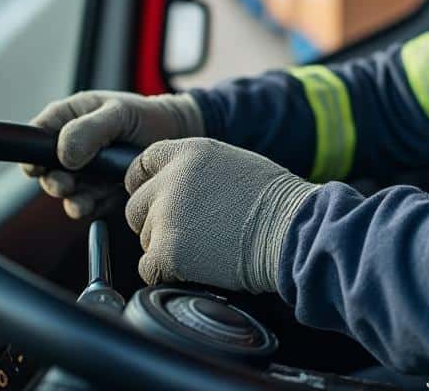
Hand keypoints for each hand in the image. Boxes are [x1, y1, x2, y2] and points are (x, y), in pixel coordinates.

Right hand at [22, 90, 203, 218]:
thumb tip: (64, 154)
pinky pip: (87, 205)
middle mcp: (70, 147)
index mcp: (67, 119)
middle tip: (65, 185)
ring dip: (73, 199)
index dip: (32, 153)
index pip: (36, 136)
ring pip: (66, 192)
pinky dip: (93, 207)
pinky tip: (103, 202)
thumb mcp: (120, 113)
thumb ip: (91, 129)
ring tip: (84, 201)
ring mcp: (83, 172)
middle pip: (47, 170)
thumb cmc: (146, 116)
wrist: (176, 136)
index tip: (37, 166)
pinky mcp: (98, 192)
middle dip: (54, 181)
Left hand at [124, 138, 318, 291]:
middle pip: (135, 207)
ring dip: (167, 249)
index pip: (141, 165)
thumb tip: (176, 189)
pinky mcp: (167, 250)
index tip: (155, 201)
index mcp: (189, 152)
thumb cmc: (278, 203)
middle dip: (155, 223)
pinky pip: (148, 269)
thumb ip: (195, 172)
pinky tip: (199, 268)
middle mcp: (171, 179)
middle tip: (189, 234)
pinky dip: (168, 275)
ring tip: (207, 248)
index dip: (145, 186)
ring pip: (145, 240)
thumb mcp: (233, 165)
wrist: (293, 231)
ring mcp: (166, 215)